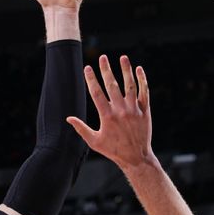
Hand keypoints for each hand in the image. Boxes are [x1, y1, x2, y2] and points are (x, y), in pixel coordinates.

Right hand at [67, 55, 153, 169]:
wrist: (136, 157)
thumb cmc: (113, 150)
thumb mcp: (94, 142)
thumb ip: (81, 129)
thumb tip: (68, 119)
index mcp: (107, 117)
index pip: (97, 93)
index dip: (91, 80)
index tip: (87, 68)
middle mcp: (120, 111)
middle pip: (112, 85)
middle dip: (106, 70)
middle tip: (102, 57)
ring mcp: (134, 110)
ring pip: (130, 86)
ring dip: (126, 70)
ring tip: (122, 57)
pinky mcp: (145, 111)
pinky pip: (144, 92)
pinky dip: (142, 80)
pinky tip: (139, 70)